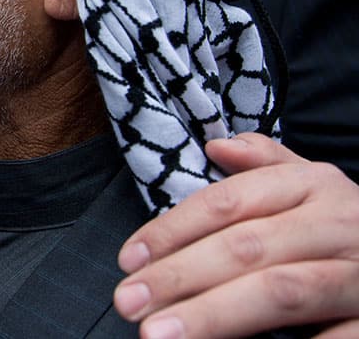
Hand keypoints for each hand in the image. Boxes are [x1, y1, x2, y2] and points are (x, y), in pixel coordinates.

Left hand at [113, 133, 358, 337]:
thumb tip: (216, 146)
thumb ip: (265, 165)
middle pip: (246, 248)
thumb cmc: (347, 225)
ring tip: (159, 335)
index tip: (129, 260)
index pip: (228, 203)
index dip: (173, 230)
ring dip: (215, 315)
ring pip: (281, 292)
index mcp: (313, 186)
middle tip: (128, 302)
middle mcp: (339, 224)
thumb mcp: (313, 184)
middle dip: (180, 276)